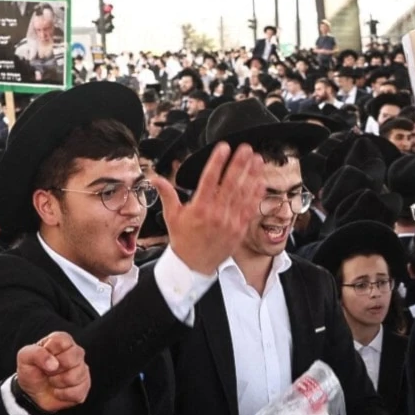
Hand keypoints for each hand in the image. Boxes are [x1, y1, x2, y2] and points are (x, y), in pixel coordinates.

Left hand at [15, 331, 90, 412]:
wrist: (32, 394)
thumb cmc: (31, 371)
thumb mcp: (25, 358)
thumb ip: (36, 353)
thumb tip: (54, 364)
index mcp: (61, 342)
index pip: (62, 341)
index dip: (50, 352)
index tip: (42, 358)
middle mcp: (75, 353)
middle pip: (73, 356)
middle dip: (55, 368)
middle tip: (47, 371)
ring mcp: (82, 370)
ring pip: (75, 376)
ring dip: (58, 382)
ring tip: (52, 381)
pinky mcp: (85, 386)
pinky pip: (77, 392)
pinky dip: (63, 394)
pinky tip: (59, 391)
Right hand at [159, 142, 265, 273]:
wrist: (193, 266)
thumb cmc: (183, 240)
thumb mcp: (172, 216)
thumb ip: (167, 194)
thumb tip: (154, 178)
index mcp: (199, 208)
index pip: (209, 179)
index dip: (217, 162)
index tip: (224, 147)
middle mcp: (216, 214)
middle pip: (230, 183)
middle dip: (239, 164)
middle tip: (246, 148)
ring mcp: (230, 222)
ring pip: (243, 194)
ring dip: (251, 176)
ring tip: (258, 160)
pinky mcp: (239, 230)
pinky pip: (250, 209)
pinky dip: (255, 195)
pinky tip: (260, 182)